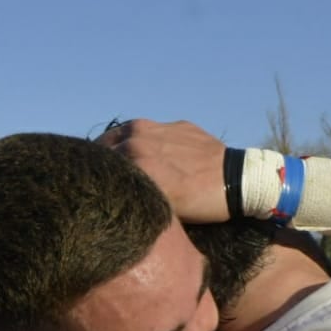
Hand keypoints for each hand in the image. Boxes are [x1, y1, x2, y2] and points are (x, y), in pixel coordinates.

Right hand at [96, 119, 228, 222]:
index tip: (92, 185)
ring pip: (128, 135)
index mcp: (132, 157)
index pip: (98, 161)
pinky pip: (153, 131)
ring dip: (123, 147)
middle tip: (108, 177)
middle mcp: (139, 137)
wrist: (238, 181)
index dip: (94, 175)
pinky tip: (158, 157)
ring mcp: (159, 127)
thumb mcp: (159, 204)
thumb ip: (132, 190)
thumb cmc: (199, 202)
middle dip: (104, 159)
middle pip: (107, 146)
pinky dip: (148, 141)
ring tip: (128, 164)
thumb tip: (112, 190)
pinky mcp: (178, 125)